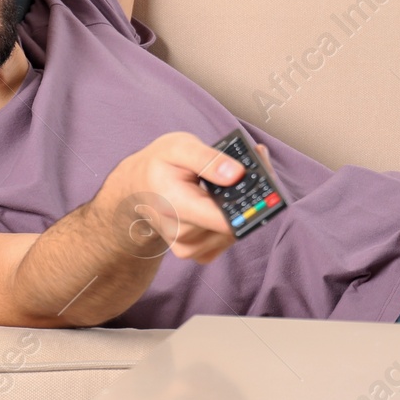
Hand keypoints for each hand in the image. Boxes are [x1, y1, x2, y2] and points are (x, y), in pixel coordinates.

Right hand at [100, 131, 244, 263]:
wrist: (136, 190)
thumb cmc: (157, 166)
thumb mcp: (178, 147)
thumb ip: (207, 159)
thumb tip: (237, 174)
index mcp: (176, 206)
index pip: (226, 219)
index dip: (252, 199)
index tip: (264, 174)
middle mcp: (183, 234)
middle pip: (236, 223)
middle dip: (253, 193)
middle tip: (258, 162)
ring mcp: (190, 247)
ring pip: (236, 231)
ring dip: (246, 205)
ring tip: (239, 177)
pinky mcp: (198, 252)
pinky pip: (229, 238)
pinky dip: (236, 219)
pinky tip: (230, 199)